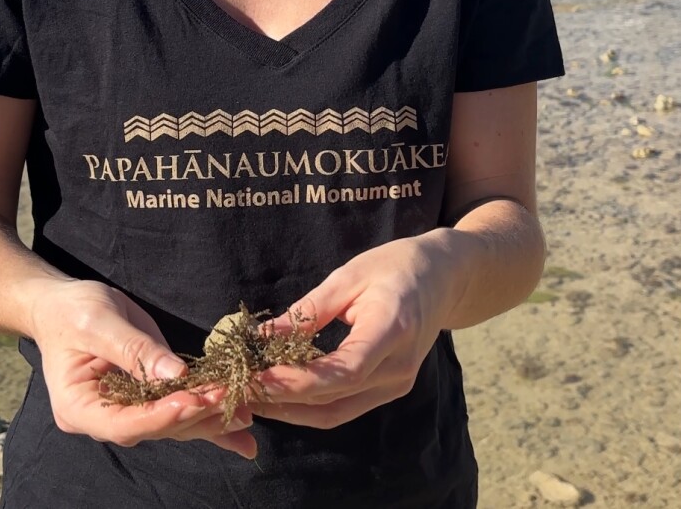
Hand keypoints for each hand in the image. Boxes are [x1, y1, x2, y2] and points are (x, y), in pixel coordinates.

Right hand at [28, 278, 256, 457]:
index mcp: (79, 408)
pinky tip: (241, 436)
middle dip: (195, 415)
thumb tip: (175, 374)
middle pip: (154, 427)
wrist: (61, 305)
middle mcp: (104, 418)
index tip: (194, 401)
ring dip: (209, 419)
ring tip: (247, 416)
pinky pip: (177, 411)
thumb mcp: (98, 321)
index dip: (162, 415)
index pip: (125, 423)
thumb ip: (134, 349)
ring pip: (171, 424)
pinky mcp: (144, 397)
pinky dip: (207, 418)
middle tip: (231, 401)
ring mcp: (125, 411)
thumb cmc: (71, 311)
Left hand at [254, 233, 458, 429]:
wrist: (442, 279)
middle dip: (282, 400)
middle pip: (334, 399)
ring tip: (249, 396)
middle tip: (238, 390)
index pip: (344, 371)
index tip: (257, 377)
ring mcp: (397, 385)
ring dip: (291, 410)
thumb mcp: (350, 275)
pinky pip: (344, 408)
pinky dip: (308, 405)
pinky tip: (278, 393)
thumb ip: (309, 310)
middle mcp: (399, 369)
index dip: (298, 381)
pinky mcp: (389, 390)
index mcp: (393, 330)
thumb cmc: (395, 266)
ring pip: (335, 413)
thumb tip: (263, 336)